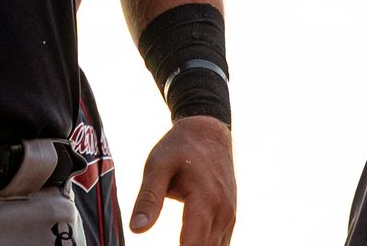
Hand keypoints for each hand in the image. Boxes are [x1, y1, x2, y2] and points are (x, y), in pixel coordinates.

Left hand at [127, 115, 235, 245]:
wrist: (208, 132)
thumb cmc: (178, 148)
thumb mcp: (157, 166)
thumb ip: (148, 198)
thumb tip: (136, 230)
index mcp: (205, 200)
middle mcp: (223, 211)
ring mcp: (229, 215)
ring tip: (178, 243)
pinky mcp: (230, 216)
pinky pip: (221, 245)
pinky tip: (188, 244)